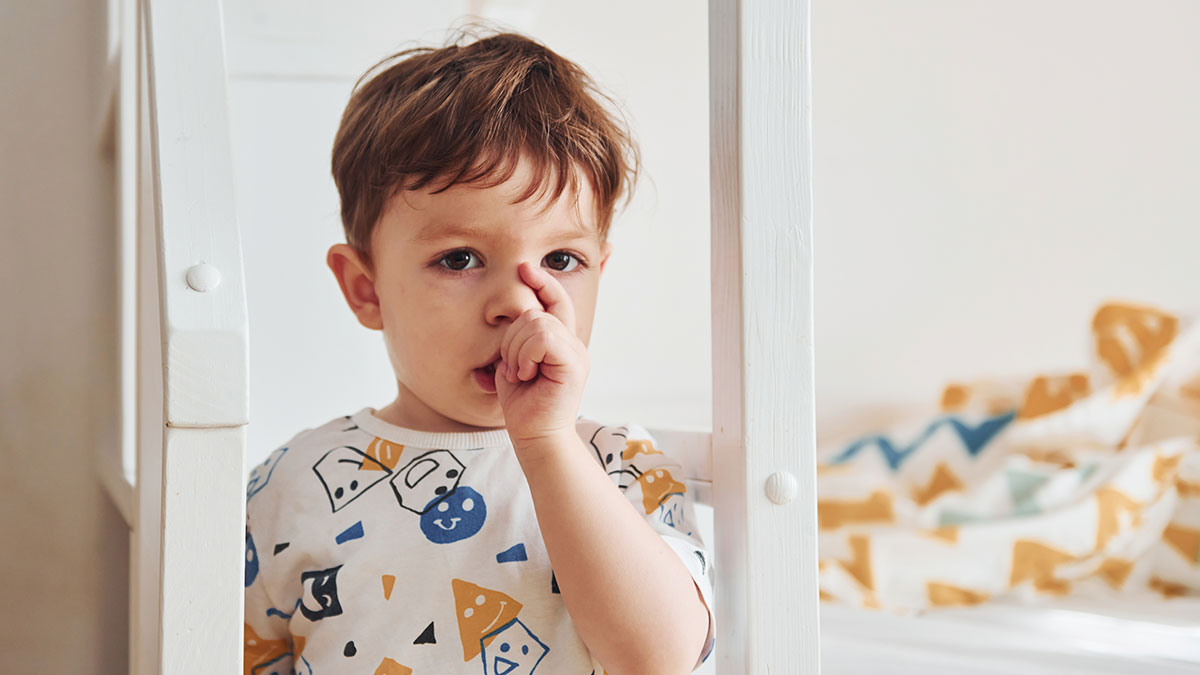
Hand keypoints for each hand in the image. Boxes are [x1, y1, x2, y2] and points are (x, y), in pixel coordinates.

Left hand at [495, 262, 588, 449]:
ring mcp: (576, 354)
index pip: (557, 301)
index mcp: (562, 342)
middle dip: (512, 337)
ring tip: (520, 373)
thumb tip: (517, 310)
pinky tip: (526, 375)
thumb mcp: (516, 362)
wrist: (534, 436)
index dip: (543, 281)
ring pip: (537, 323)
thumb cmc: (523, 405)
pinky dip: (525, 355)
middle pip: (537, 312)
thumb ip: (520, 338)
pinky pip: (543, 338)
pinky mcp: (573, 365)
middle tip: (514, 367)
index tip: (524, 269)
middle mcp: (574, 344)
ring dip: (516, 349)